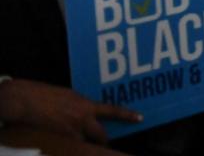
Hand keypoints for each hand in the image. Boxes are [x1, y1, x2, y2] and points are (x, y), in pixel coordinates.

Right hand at [0, 78, 140, 142]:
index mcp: (87, 105)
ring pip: (85, 143)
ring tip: (77, 139)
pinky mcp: (60, 139)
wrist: (27, 100)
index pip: (113, 110)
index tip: (140, 118)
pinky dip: (69, 144)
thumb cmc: (45, 95)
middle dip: (102, 141)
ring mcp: (72, 131)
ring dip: (83, 143)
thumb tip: (85, 111)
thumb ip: (80, 104)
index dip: (128, 115)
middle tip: (103, 142)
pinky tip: (62, 140)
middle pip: (101, 135)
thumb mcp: (69, 95)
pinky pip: (70, 145)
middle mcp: (83, 119)